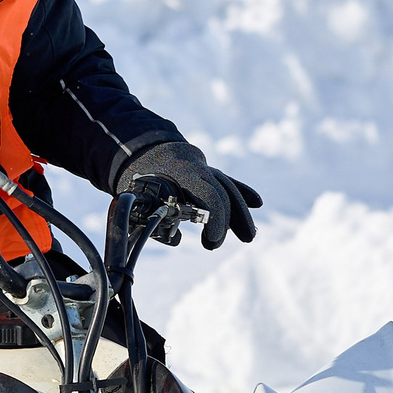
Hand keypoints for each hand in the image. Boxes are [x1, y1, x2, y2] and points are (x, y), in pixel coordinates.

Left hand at [113, 141, 261, 249]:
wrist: (138, 148)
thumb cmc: (135, 180)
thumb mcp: (137, 199)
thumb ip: (155, 220)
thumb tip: (177, 240)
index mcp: (179, 172)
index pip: (208, 194)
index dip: (216, 219)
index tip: (213, 241)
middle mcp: (197, 167)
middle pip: (222, 192)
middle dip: (227, 221)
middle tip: (213, 245)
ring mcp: (203, 168)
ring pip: (228, 188)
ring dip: (240, 214)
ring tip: (249, 236)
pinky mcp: (206, 173)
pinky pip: (227, 182)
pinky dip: (242, 193)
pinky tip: (257, 203)